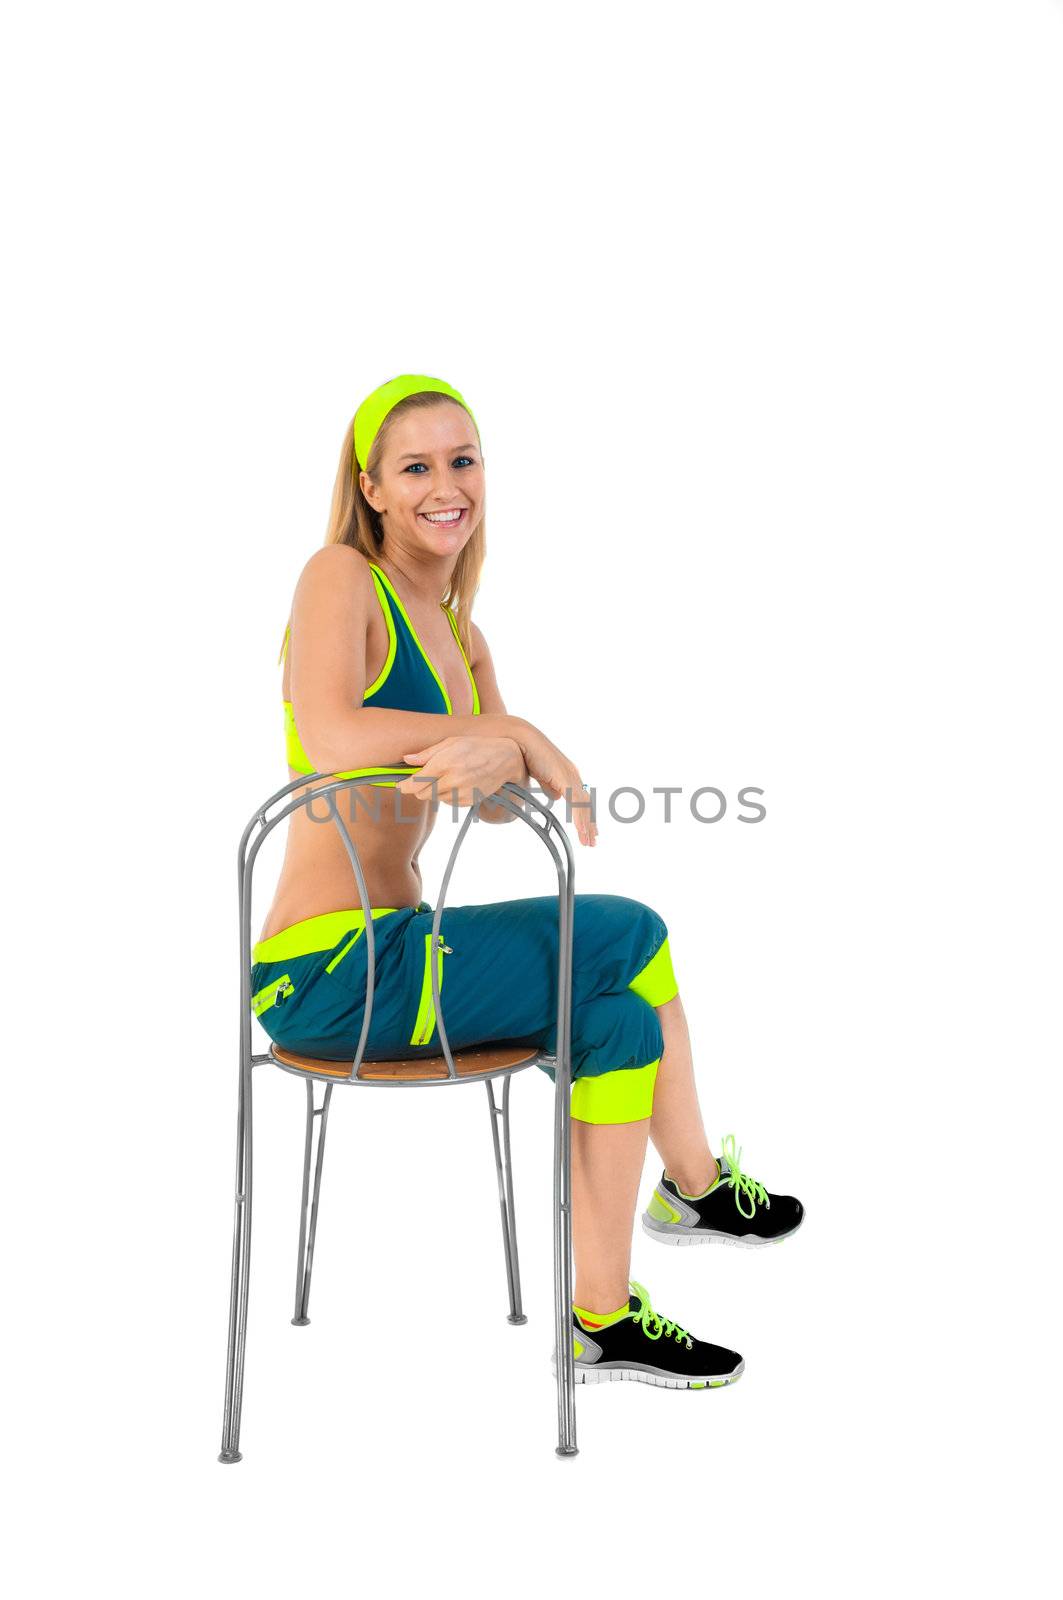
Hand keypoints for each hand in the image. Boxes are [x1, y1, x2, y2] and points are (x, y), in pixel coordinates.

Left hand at [395, 736, 525, 809]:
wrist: (505, 758)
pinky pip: (448, 802)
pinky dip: (447, 795)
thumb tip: (406, 759)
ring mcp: (461, 793)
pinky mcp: (469, 801)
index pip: (415, 784)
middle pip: (422, 795)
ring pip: (435, 799)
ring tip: (446, 776)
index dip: (404, 786)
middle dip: (419, 788)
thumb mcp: (450, 742)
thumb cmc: (475, 746)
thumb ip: (427, 753)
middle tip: (425, 777)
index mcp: (444, 763)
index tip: (401, 784)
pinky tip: (457, 782)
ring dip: (434, 791)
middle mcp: (452, 781)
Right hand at [513, 724, 597, 847]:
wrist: (520, 740)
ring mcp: (570, 776)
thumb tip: (555, 797)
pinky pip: (576, 802)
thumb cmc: (527, 754)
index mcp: (567, 776)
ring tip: (588, 841)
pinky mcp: (565, 778)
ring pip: (583, 806)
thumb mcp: (541, 776)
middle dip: (590, 824)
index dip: (584, 816)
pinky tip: (581, 829)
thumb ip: (549, 786)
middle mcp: (572, 776)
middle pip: (586, 804)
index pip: (580, 800)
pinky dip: (580, 817)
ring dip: (586, 825)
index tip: (588, 832)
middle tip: (592, 842)